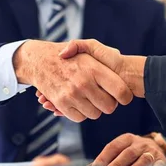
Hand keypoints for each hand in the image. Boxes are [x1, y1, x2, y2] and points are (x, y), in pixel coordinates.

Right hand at [13, 40, 132, 121]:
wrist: (40, 60)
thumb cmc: (70, 56)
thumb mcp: (88, 47)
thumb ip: (105, 52)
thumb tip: (117, 57)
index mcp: (95, 69)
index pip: (121, 92)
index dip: (125, 96)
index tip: (122, 95)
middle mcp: (84, 83)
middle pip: (109, 107)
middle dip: (109, 104)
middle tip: (104, 97)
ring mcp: (71, 94)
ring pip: (95, 114)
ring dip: (94, 109)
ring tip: (90, 98)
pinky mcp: (61, 103)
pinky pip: (79, 118)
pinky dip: (81, 113)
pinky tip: (79, 102)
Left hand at [89, 133, 165, 165]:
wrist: (159, 151)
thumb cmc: (135, 154)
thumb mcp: (122, 151)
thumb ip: (108, 159)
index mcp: (127, 139)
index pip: (113, 146)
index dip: (103, 157)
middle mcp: (140, 143)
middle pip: (127, 153)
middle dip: (115, 165)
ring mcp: (152, 152)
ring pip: (142, 160)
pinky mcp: (162, 162)